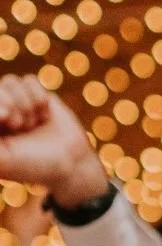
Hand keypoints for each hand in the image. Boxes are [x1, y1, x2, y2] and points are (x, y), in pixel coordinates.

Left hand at [0, 75, 107, 205]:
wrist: (71, 164)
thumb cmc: (34, 166)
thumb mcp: (3, 160)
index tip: (5, 118)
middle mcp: (1, 114)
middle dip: (9, 104)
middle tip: (19, 124)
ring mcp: (19, 103)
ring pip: (10, 82)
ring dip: (24, 104)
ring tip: (33, 124)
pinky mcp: (39, 96)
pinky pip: (29, 80)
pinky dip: (38, 97)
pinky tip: (44, 117)